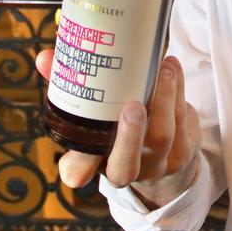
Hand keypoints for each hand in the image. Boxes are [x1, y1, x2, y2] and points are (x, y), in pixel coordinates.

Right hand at [35, 50, 201, 207]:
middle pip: (128, 164)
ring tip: (161, 66)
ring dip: (164, 96)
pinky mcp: (186, 148)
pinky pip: (183, 120)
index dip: (80, 167)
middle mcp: (131, 171)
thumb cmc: (119, 131)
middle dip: (130, 135)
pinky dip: (178, 91)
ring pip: (164, 134)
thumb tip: (45, 58)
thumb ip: (69, 91)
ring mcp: (162, 162)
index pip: (80, 173)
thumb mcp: (93, 120)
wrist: (162, 155)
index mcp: (101, 165)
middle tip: (132, 104)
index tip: (76, 165)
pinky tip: (172, 70)